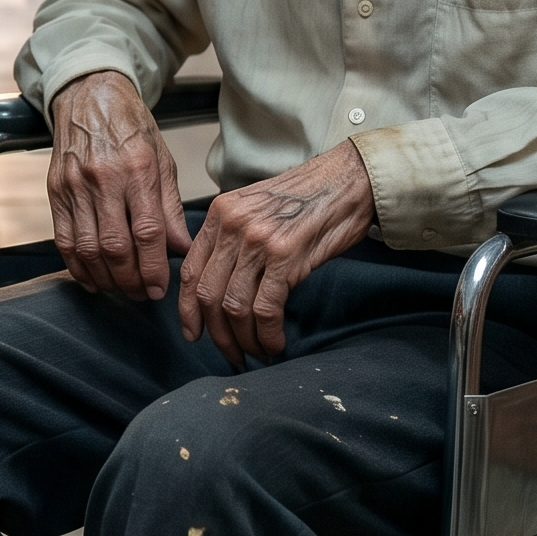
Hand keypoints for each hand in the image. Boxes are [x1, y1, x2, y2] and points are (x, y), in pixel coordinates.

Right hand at [47, 71, 192, 300]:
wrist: (89, 96)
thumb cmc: (130, 127)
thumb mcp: (162, 160)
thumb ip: (171, 208)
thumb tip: (181, 249)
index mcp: (138, 168)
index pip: (147, 232)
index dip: (153, 268)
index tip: (160, 289)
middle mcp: (104, 177)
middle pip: (115, 246)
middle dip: (130, 281)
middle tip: (142, 295)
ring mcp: (75, 185)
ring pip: (87, 249)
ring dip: (105, 279)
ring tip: (120, 289)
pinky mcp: (55, 190)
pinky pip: (63, 239)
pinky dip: (77, 267)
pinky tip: (92, 278)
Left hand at [178, 142, 374, 367]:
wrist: (348, 181)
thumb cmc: (307, 198)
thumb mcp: (256, 208)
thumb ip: (233, 239)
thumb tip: (221, 284)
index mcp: (220, 213)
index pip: (190, 270)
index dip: (188, 309)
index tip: (194, 333)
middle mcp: (232, 225)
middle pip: (208, 294)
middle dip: (217, 333)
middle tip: (232, 354)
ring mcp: (257, 240)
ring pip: (234, 306)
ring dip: (244, 339)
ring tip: (259, 353)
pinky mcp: (286, 255)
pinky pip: (265, 308)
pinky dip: (267, 334)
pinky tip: (276, 343)